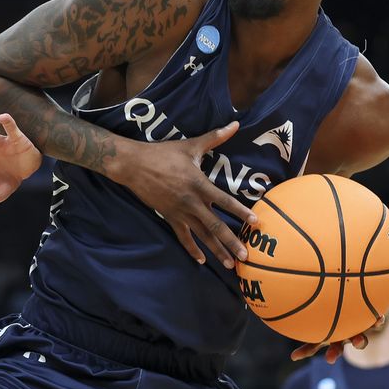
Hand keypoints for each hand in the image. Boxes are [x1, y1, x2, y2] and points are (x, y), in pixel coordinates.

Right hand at [114, 121, 256, 267]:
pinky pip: (182, 236)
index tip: (254, 223)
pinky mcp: (169, 216)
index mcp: (199, 184)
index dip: (240, 212)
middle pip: (215, 225)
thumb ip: (215, 138)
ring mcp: (179, 211)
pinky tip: (200, 260)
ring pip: (201, 235)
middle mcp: (191, 202)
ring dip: (216, 250)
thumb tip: (236, 125)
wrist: (134, 165)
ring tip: (229, 263)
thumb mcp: (190, 146)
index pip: (224, 201)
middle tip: (245, 256)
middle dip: (231, 242)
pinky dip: (191, 248)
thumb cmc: (163, 154)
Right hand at [290, 317, 381, 362]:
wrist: (368, 311)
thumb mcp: (325, 316)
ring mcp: (357, 331)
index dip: (304, 351)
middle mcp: (343, 336)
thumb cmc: (340, 312)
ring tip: (357, 342)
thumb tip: (289, 323)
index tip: (293, 357)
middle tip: (329, 360)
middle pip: (336, 347)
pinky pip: (375, 325)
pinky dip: (377, 322)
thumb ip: (315, 323)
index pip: (314, 345)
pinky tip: (378, 318)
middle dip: (333, 354)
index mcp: (329, 336)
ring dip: (358, 342)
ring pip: (358, 340)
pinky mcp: (371, 325)